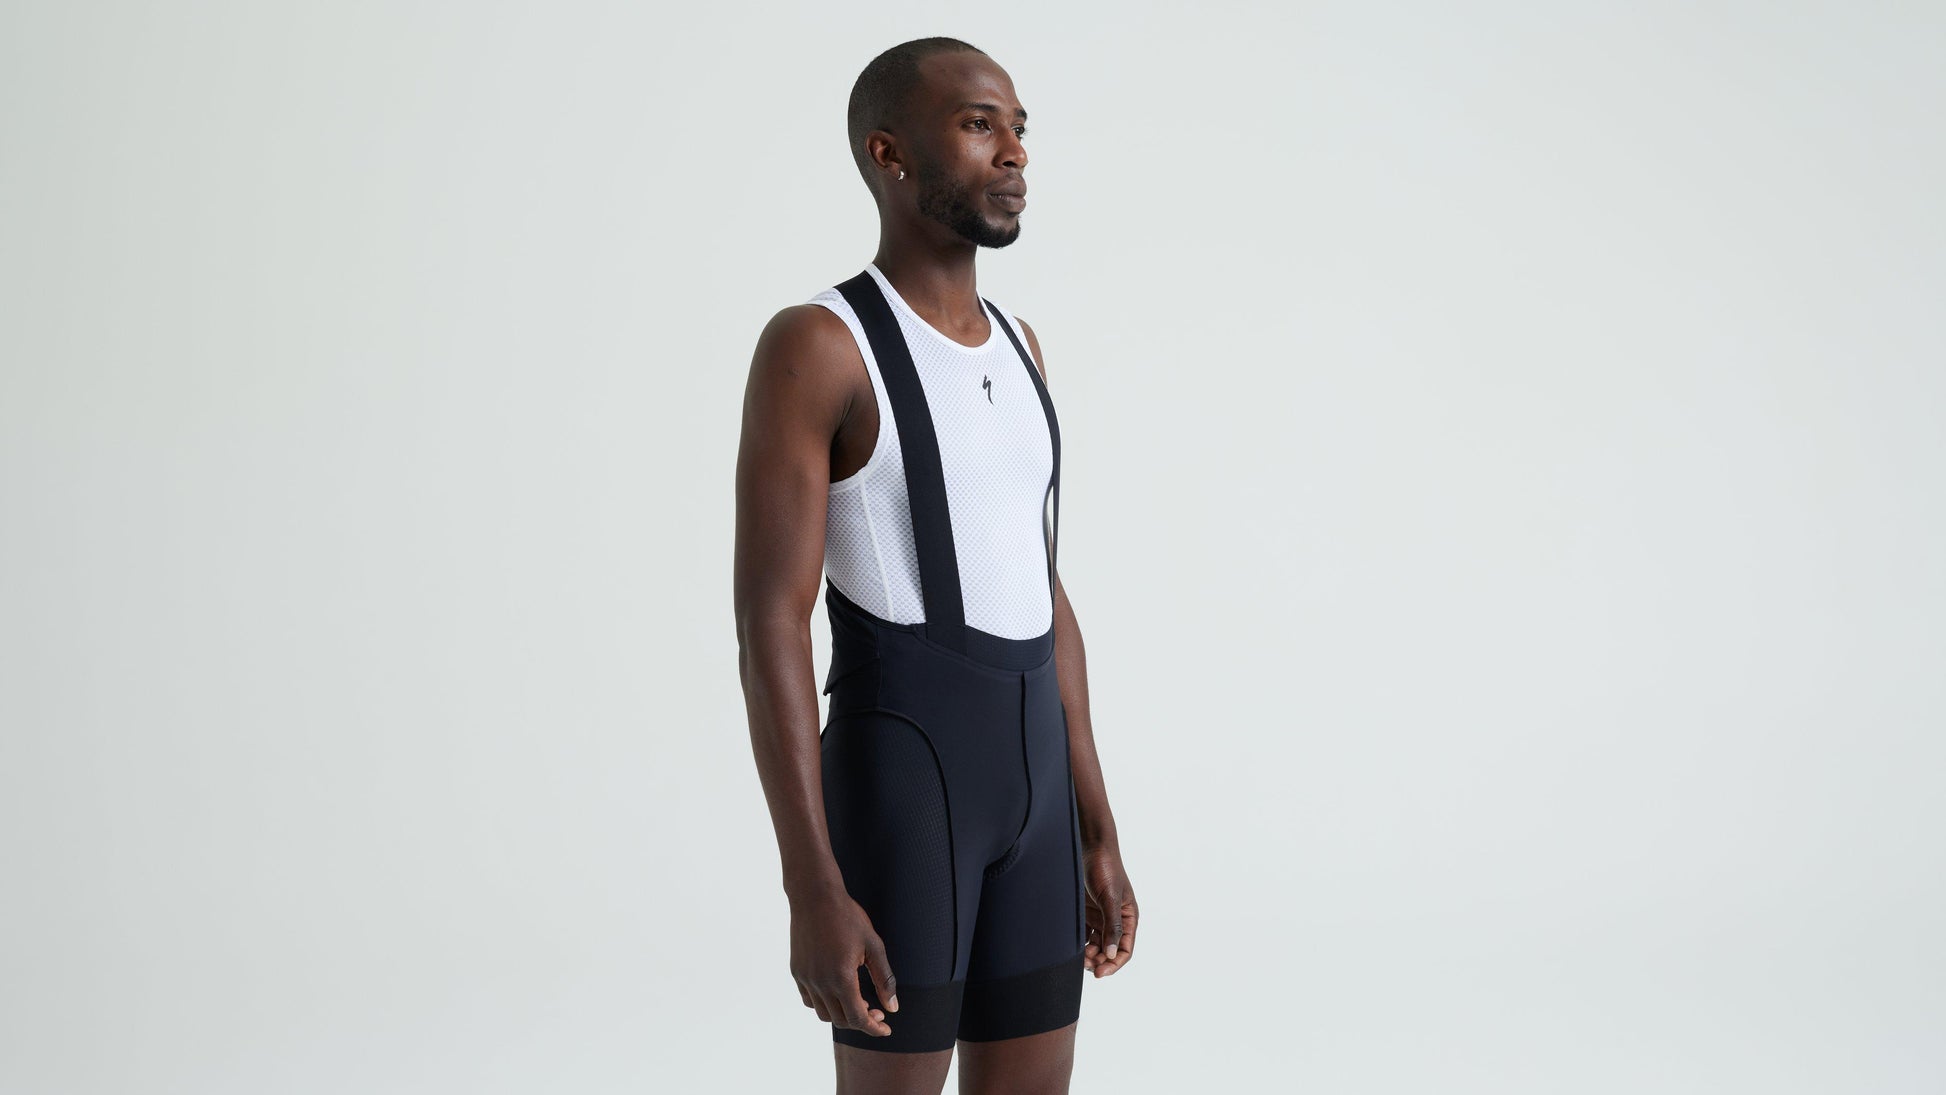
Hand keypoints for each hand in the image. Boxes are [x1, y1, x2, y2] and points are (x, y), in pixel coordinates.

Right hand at [788, 887, 899, 1035]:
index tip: (885, 1030)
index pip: (858, 1019)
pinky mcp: (797, 972)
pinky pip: (809, 1000)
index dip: (874, 1028)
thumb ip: (884, 979)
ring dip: (842, 1014)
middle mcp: (820, 983)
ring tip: (857, 1001)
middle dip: (861, 1021)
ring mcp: (805, 978)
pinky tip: (837, 992)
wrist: (814, 896)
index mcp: (841, 978)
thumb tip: (892, 1008)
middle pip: (841, 1020)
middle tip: (877, 1010)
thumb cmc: (847, 917)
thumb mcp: (874, 946)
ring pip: (823, 1013)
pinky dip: (824, 1004)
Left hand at [1081, 844, 1136, 977]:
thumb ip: (1112, 926)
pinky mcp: (1086, 912)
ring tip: (1077, 957)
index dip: (1113, 964)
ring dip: (1088, 954)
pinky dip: (1079, 943)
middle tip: (1083, 964)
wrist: (1089, 846)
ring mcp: (1100, 916)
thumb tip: (1111, 954)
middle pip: (1108, 950)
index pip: (1124, 950)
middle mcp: (1115, 920)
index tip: (1099, 973)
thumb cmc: (1105, 868)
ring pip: (1095, 944)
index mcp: (1128, 918)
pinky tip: (1071, 947)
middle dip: (1098, 960)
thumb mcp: (1110, 898)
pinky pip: (1084, 934)